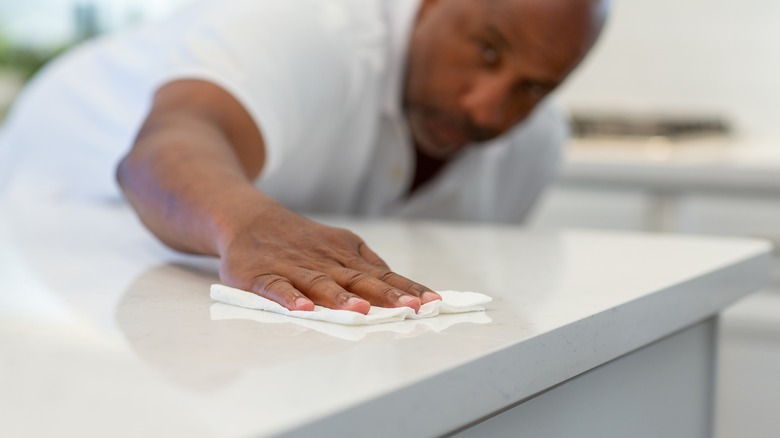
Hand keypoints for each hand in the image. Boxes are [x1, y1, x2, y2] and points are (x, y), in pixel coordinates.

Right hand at [217, 203, 440, 313]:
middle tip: (410, 308)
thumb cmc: (302, 241)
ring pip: (321, 284)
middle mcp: (324, 262)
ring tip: (361, 312)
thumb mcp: (339, 245)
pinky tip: (303, 310)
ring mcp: (294, 268)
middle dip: (385, 295)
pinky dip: (290, 299)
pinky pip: (277, 288)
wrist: (250, 219)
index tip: (432, 302)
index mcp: (345, 256)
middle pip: (358, 280)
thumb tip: (402, 287)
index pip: (383, 275)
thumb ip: (368, 266)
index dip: (406, 288)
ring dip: (341, 298)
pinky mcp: (263, 276)